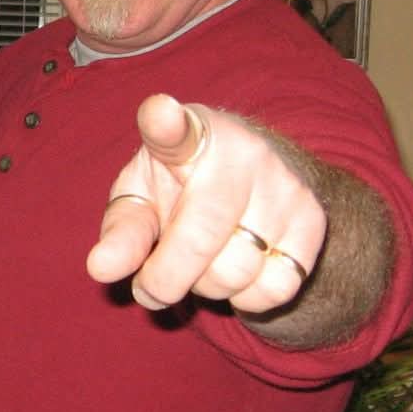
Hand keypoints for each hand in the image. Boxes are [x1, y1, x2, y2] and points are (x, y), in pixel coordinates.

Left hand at [87, 94, 325, 313]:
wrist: (246, 180)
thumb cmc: (176, 190)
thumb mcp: (140, 202)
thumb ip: (121, 234)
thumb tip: (100, 269)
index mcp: (184, 136)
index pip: (172, 128)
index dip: (164, 122)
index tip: (159, 112)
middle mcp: (239, 151)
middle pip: (199, 238)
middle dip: (164, 279)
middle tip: (150, 287)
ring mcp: (281, 182)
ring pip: (236, 271)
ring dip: (206, 288)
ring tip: (196, 268)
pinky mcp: (312, 217)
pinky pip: (275, 288)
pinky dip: (247, 299)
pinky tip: (235, 273)